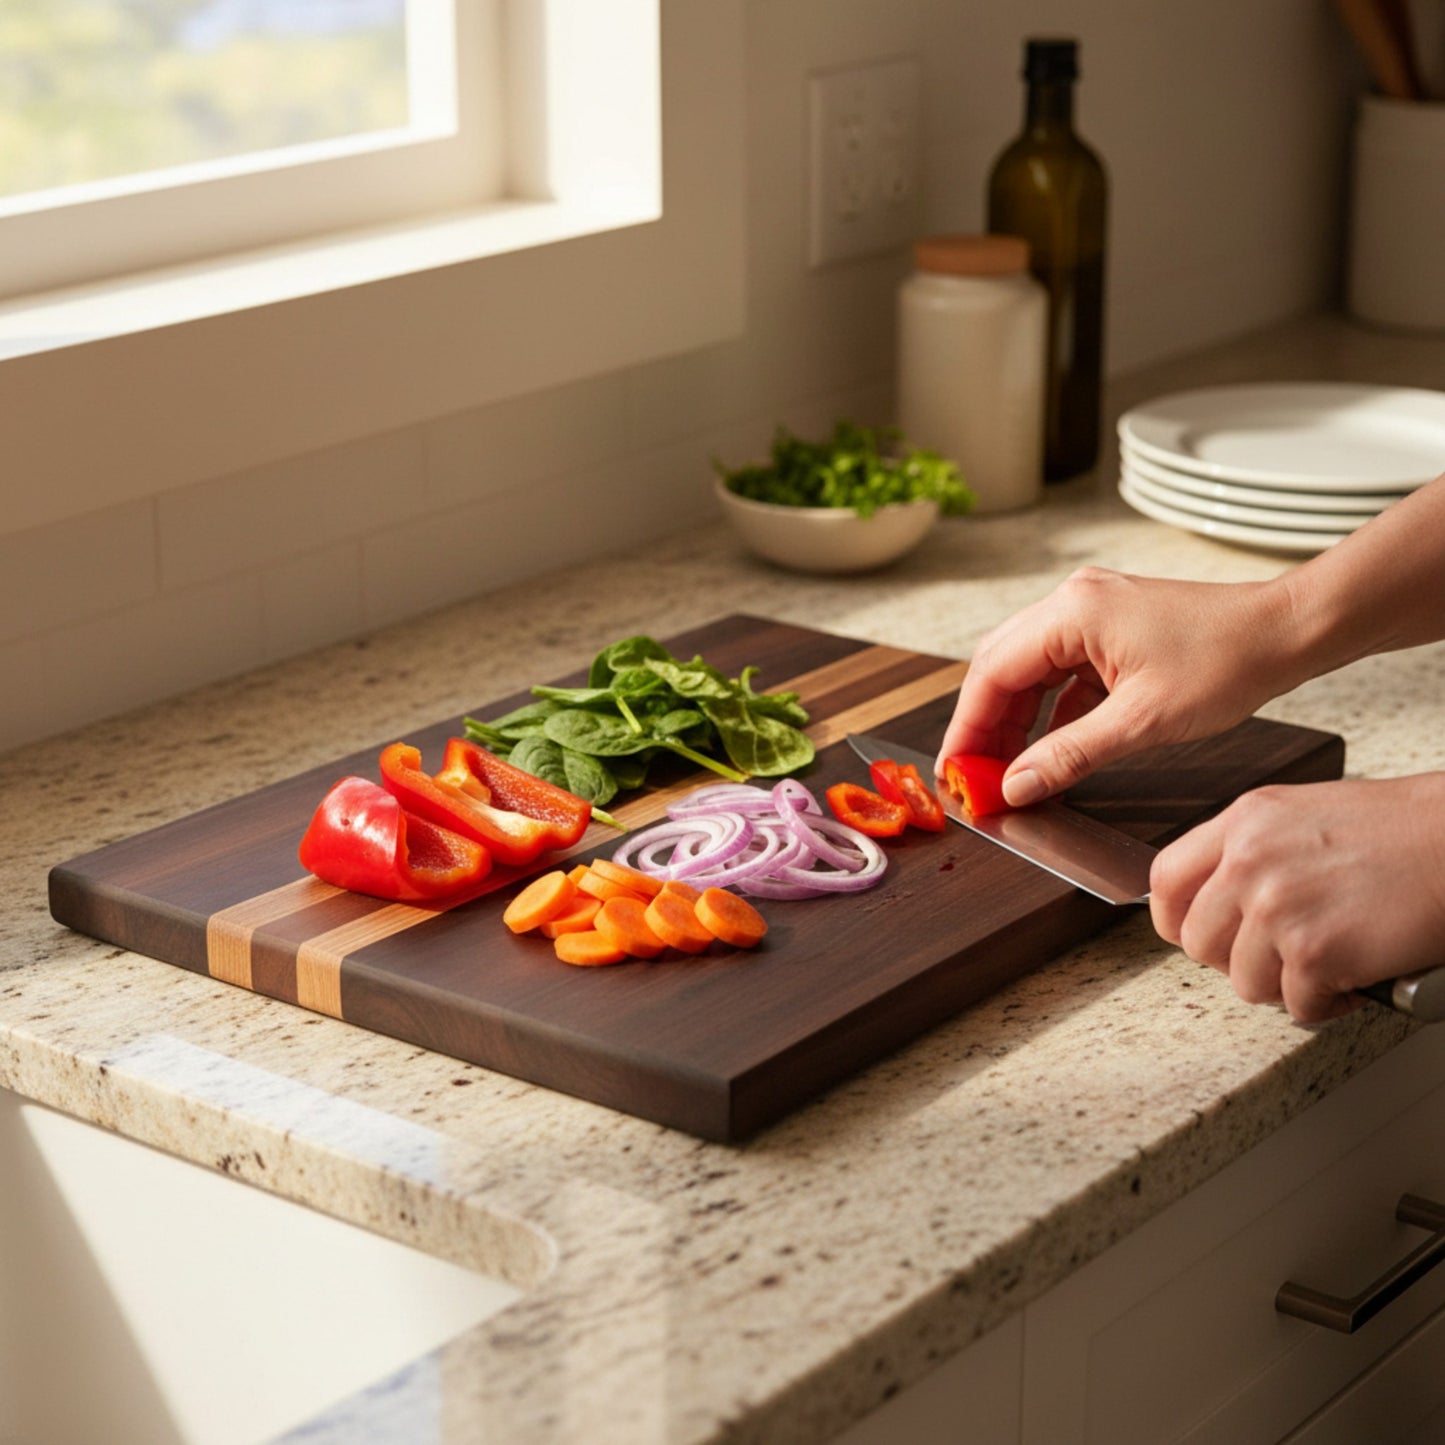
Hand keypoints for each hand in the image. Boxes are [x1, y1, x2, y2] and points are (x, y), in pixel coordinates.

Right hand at [936, 568, 1300, 804]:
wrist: (1284, 632)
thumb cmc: (1227, 661)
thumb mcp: (1141, 721)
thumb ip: (1069, 755)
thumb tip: (1017, 786)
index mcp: (1071, 613)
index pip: (991, 673)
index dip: (966, 729)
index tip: (955, 773)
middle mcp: (1071, 603)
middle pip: (1000, 669)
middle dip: (983, 727)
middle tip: (975, 778)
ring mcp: (1090, 614)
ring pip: (1027, 673)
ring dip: (1015, 722)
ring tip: (1010, 771)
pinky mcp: (1109, 630)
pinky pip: (1060, 674)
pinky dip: (1049, 713)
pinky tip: (1053, 749)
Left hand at [1149, 774, 1444, 1022]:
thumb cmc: (1399, 832)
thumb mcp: (1301, 815)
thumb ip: (1251, 850)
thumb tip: (1218, 899)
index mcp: (1243, 822)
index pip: (1164, 879)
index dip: (1174, 919)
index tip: (1192, 934)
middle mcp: (1249, 861)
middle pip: (1198, 941)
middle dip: (1236, 960)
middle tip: (1280, 955)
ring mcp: (1277, 907)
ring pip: (1244, 981)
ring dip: (1286, 985)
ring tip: (1327, 963)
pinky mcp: (1313, 952)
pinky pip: (1296, 1006)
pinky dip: (1327, 1004)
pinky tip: (1354, 978)